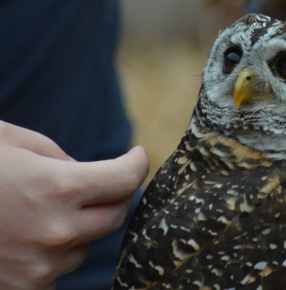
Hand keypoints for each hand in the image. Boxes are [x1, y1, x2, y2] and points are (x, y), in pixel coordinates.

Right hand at [0, 121, 148, 289]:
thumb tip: (92, 177)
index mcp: (57, 187)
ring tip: (38, 208)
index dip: (137, 164)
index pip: (125, 180)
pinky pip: (57, 271)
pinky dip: (52, 254)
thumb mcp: (18, 143)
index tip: (137, 156)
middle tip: (105, 180)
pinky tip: (28, 235)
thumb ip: (65, 160)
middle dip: (116, 194)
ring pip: (85, 244)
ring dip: (77, 225)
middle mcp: (55, 232)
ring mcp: (38, 268)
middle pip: (115, 215)